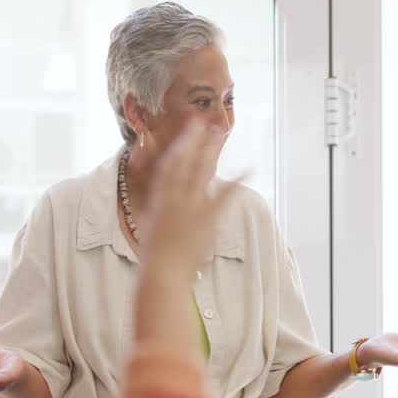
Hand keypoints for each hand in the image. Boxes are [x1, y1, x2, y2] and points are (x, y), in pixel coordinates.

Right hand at [141, 120, 244, 275]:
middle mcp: (173, 197)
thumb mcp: (149, 223)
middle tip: (205, 123)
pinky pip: (225, 196)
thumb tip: (160, 191)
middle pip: (185, 162)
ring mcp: (190, 207)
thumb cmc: (154, 254)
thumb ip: (156, 203)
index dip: (180, 145)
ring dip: (211, 150)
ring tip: (220, 133)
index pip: (169, 164)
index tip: (188, 130)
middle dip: (195, 140)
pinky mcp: (206, 219)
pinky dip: (238, 182)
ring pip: (201, 171)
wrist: (161, 273)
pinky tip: (249, 169)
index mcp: (159, 198)